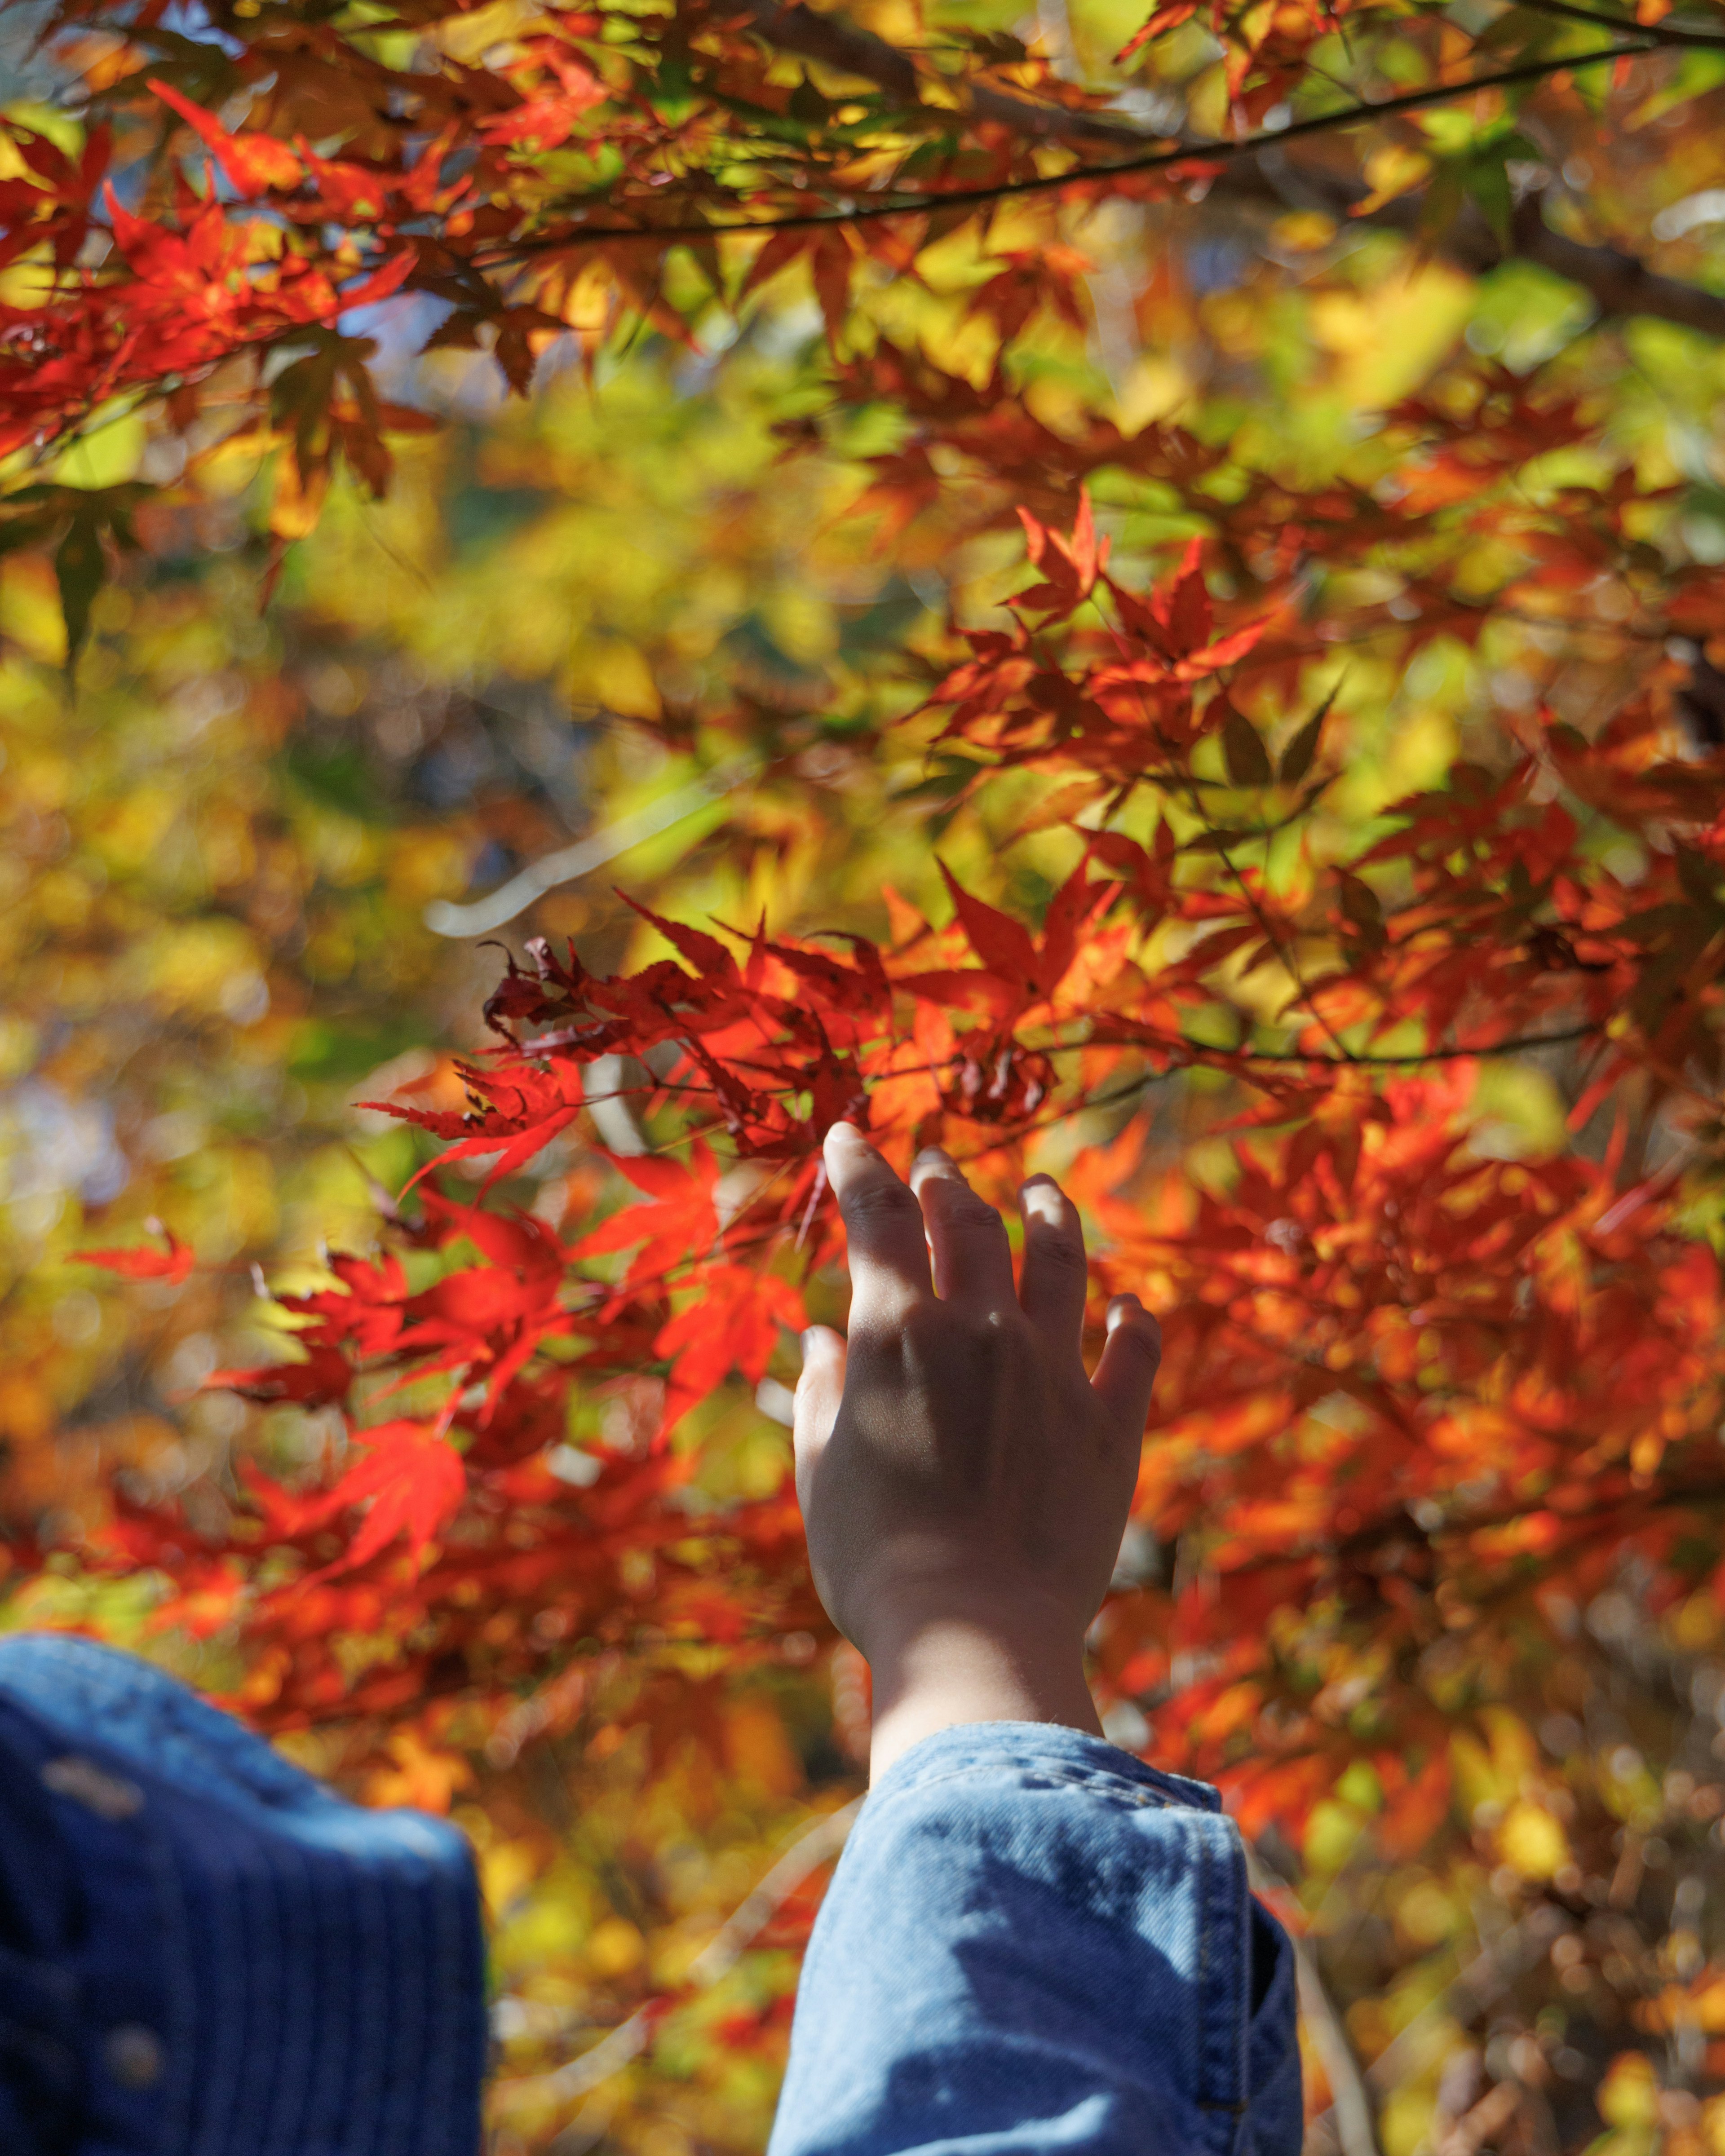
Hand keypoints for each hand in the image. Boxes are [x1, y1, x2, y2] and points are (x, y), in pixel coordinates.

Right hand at [794, 1123, 1161, 1779]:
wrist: (972, 1629)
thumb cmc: (874, 1560)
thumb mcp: (822, 1472)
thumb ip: (821, 1393)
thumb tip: (821, 1338)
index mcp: (899, 1334)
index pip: (878, 1217)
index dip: (861, 1167)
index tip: (850, 1135)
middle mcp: (982, 1330)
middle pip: (969, 1224)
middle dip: (945, 1182)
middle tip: (934, 1162)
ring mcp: (1054, 1371)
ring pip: (1058, 1260)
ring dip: (1047, 1213)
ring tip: (1040, 1189)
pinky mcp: (1110, 1425)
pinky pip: (1134, 1350)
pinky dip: (1134, 1319)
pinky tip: (1132, 1303)